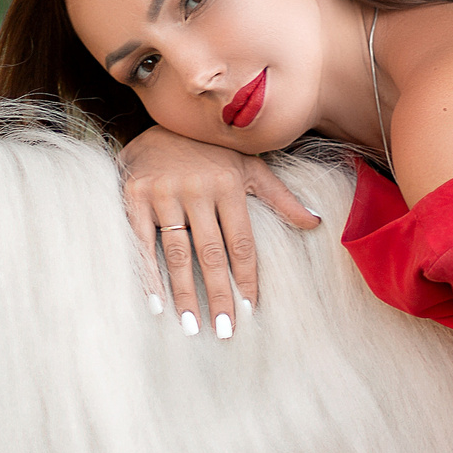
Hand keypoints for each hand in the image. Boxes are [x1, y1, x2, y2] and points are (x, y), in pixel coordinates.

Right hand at [119, 127, 322, 337]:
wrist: (163, 121)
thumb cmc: (213, 152)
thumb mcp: (251, 167)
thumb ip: (281, 197)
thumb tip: (316, 222)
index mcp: (230, 185)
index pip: (242, 243)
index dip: (247, 278)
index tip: (250, 310)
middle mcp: (199, 189)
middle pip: (212, 254)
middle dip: (219, 295)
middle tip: (224, 331)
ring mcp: (165, 192)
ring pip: (178, 252)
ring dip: (185, 293)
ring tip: (192, 326)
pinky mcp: (135, 195)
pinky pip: (142, 242)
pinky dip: (148, 273)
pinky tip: (156, 302)